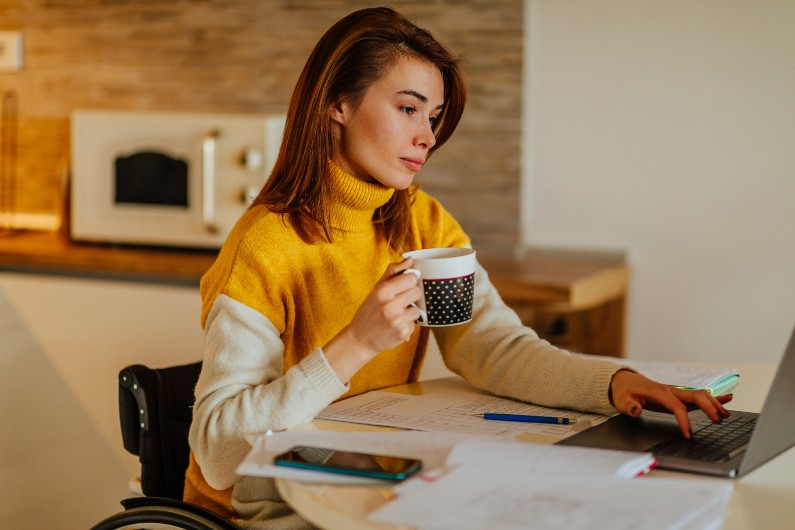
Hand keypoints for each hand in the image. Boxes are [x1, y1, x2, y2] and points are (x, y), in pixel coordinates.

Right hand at [323, 258, 421, 381]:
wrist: (360, 339)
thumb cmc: (369, 311)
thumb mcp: (376, 289)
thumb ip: (393, 272)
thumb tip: (410, 260)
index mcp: (383, 291)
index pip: (411, 278)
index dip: (409, 281)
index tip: (403, 285)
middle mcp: (390, 306)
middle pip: (417, 292)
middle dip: (411, 295)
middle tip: (400, 301)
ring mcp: (397, 321)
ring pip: (418, 309)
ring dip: (410, 311)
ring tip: (396, 315)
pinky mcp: (403, 333)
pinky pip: (414, 323)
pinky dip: (407, 324)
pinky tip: (395, 325)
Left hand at [609, 369, 732, 438]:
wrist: (624, 381)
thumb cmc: (625, 391)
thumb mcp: (622, 400)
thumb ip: (629, 406)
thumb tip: (636, 410)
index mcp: (659, 392)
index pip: (676, 406)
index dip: (683, 420)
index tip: (688, 434)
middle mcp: (671, 390)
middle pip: (695, 395)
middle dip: (709, 407)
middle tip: (718, 421)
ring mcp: (676, 392)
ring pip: (700, 394)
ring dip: (715, 403)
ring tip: (726, 415)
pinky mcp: (678, 395)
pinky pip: (698, 395)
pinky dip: (714, 396)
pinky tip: (728, 399)